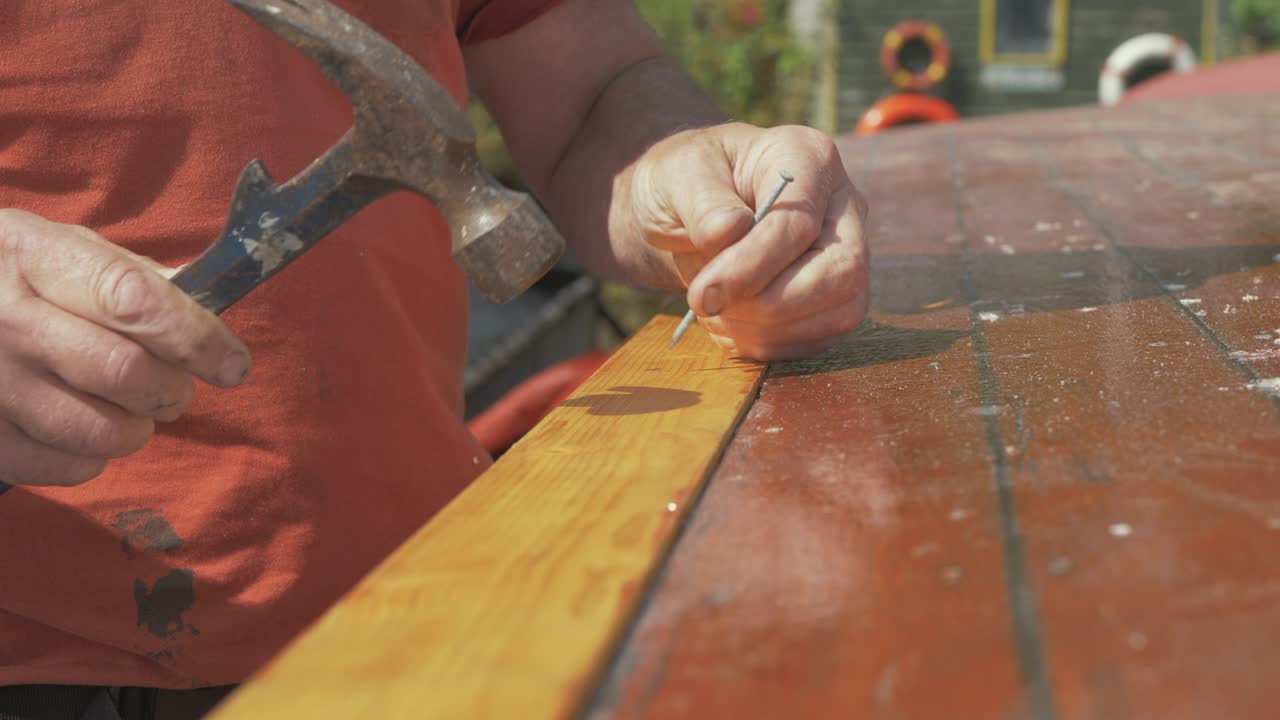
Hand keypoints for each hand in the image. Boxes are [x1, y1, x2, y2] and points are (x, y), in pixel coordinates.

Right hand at [0, 209, 249, 486]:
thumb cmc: (10, 277)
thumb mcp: (61, 251)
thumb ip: (134, 278)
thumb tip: (209, 317)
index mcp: (32, 254)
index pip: (134, 300)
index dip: (197, 338)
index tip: (233, 365)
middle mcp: (3, 316)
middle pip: (125, 373)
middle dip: (172, 390)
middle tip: (174, 389)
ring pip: (102, 431)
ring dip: (137, 428)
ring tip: (130, 410)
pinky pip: (69, 467)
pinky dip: (94, 456)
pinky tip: (82, 427)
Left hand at [631, 123, 868, 359]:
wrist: (689, 210)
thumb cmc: (688, 182)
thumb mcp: (678, 175)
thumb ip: (702, 203)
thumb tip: (728, 234)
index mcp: (809, 158)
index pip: (799, 223)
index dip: (751, 266)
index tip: (704, 294)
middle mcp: (842, 207)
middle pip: (842, 272)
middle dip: (771, 305)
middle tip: (710, 306)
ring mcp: (846, 255)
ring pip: (840, 313)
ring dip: (767, 331)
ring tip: (714, 312)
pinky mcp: (835, 299)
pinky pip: (820, 339)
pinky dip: (768, 345)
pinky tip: (730, 325)